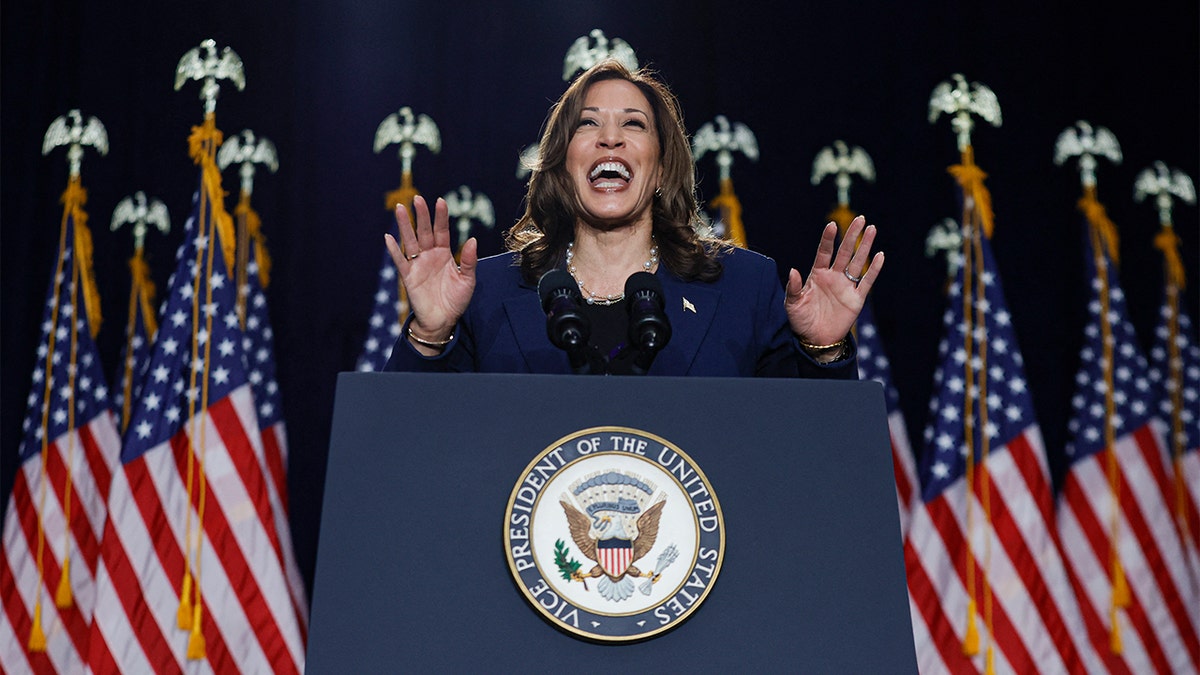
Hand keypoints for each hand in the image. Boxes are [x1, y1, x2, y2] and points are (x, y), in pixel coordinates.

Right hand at [384, 195, 477, 343]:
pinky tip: (389, 237)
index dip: (440, 217)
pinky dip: (394, 250)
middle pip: (424, 231)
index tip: (440, 201)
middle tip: (417, 198)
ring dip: (405, 226)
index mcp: (444, 254)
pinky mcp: (409, 277)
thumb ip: (470, 261)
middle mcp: (429, 256)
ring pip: (410, 241)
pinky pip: (400, 261)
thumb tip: (473, 240)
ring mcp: (418, 265)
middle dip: (421, 215)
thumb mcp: (468, 280)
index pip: (442, 231)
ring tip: (400, 209)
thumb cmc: (456, 300)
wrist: (443, 321)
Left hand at [785, 215, 882, 346]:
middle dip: (852, 235)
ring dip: (864, 246)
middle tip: (861, 219)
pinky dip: (873, 269)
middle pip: (844, 252)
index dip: (828, 239)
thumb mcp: (792, 304)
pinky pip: (866, 282)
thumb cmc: (801, 321)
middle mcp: (833, 277)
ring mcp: (846, 286)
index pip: (824, 252)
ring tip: (872, 229)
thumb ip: (793, 288)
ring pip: (857, 262)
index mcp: (817, 275)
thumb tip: (793, 270)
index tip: (832, 225)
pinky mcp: (856, 299)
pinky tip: (879, 255)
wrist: (815, 340)